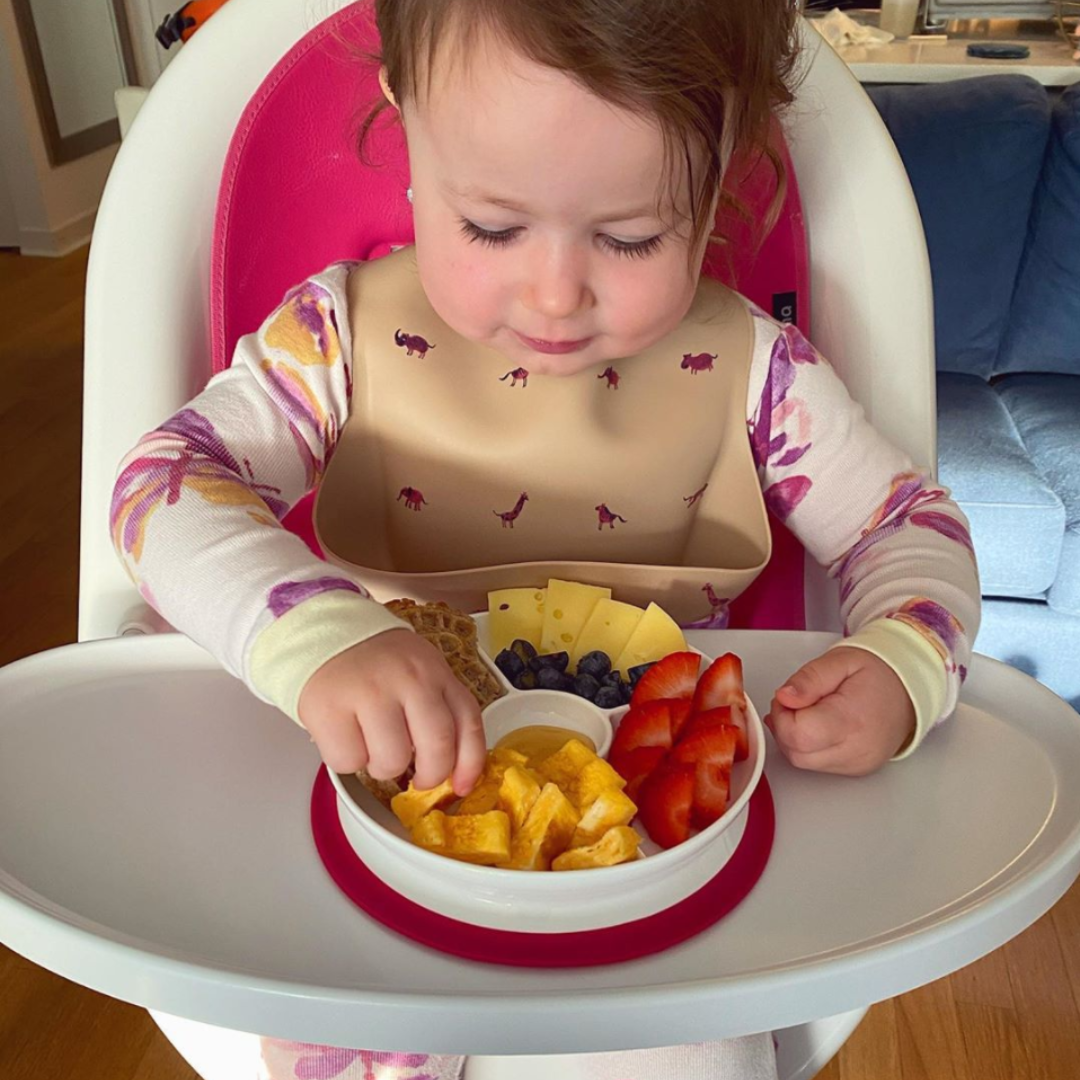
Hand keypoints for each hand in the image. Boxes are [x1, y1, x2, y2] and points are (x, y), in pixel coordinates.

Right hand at [298, 629, 485, 794]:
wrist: (326, 633)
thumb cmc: (376, 661)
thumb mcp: (421, 671)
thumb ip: (441, 709)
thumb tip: (455, 768)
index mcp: (435, 672)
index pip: (468, 724)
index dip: (470, 764)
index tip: (462, 785)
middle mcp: (408, 680)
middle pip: (436, 749)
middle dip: (429, 776)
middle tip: (417, 776)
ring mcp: (369, 693)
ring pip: (391, 762)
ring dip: (382, 766)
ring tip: (372, 744)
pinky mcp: (331, 709)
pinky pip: (349, 761)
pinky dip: (348, 760)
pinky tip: (347, 737)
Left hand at [765, 647, 915, 775]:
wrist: (910, 689)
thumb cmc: (878, 673)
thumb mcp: (839, 660)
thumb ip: (808, 679)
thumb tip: (784, 697)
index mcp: (852, 721)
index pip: (797, 734)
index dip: (782, 714)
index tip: (789, 697)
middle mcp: (857, 750)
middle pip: (796, 752)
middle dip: (784, 725)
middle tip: (798, 701)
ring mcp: (858, 764)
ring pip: (802, 761)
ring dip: (794, 737)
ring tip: (810, 710)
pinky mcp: (857, 770)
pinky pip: (817, 764)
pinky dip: (809, 746)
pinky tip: (818, 725)